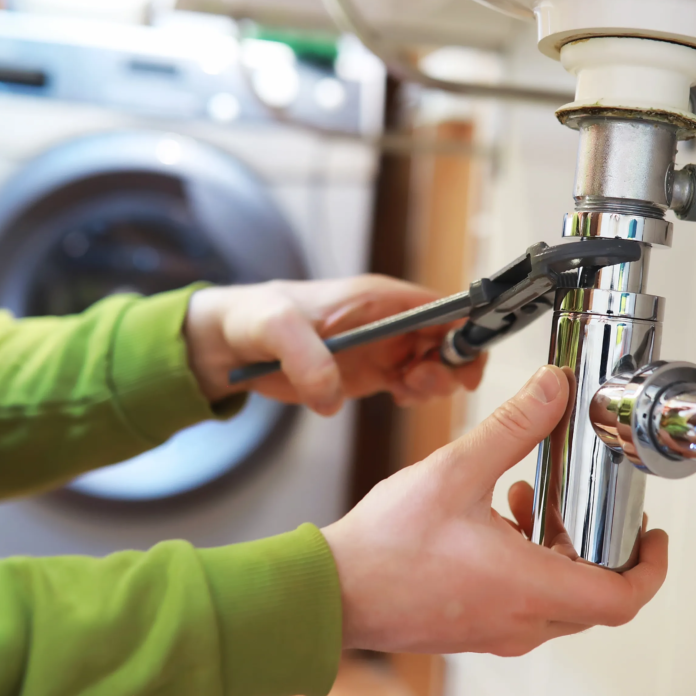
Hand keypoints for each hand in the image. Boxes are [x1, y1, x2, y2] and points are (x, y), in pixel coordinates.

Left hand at [184, 276, 485, 414]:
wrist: (231, 343)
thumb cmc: (254, 318)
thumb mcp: (274, 328)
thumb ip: (304, 356)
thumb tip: (331, 396)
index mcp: (377, 297)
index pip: (442, 306)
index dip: (465, 330)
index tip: (464, 362)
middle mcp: (389, 321)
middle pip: (449, 339)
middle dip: (451, 364)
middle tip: (418, 383)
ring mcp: (383, 348)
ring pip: (435, 365)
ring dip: (433, 383)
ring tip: (404, 391)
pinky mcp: (371, 373)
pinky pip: (411, 385)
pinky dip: (414, 395)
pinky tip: (397, 398)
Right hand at [321, 365, 667, 654]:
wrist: (330, 592)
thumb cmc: (385, 547)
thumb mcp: (456, 471)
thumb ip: (512, 427)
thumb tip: (553, 390)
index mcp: (527, 587)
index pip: (622, 598)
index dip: (650, 567)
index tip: (652, 537)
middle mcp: (519, 621)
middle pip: (593, 596)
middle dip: (597, 545)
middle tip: (584, 505)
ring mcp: (495, 630)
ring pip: (557, 599)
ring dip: (557, 549)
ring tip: (528, 499)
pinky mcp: (472, 628)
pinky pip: (522, 603)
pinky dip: (527, 564)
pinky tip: (493, 519)